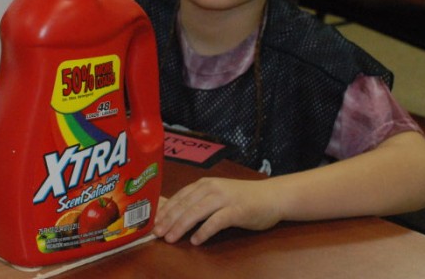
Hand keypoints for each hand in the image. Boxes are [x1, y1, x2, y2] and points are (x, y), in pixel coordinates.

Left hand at [154, 177, 282, 244]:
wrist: (271, 196)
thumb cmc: (242, 198)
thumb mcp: (217, 195)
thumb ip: (199, 201)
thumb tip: (175, 215)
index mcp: (204, 184)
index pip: (179, 197)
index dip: (165, 211)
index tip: (153, 223)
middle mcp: (212, 188)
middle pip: (185, 205)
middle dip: (168, 220)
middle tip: (157, 233)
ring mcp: (224, 198)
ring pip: (196, 212)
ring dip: (181, 226)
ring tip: (171, 238)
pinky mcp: (237, 210)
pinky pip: (217, 221)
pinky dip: (204, 231)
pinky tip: (196, 240)